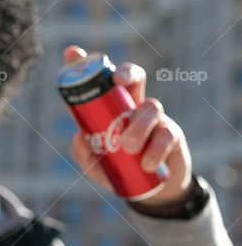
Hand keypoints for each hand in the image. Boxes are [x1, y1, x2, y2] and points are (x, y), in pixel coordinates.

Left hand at [65, 46, 192, 206]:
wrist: (151, 192)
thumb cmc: (119, 170)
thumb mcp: (94, 166)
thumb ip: (83, 153)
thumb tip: (80, 137)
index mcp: (111, 108)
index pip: (99, 82)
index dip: (87, 64)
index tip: (72, 52)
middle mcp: (134, 106)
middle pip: (134, 77)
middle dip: (126, 72)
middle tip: (116, 81)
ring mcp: (155, 118)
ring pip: (151, 106)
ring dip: (138, 125)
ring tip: (128, 148)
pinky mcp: (173, 134)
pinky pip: (166, 134)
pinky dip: (155, 149)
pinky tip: (146, 163)